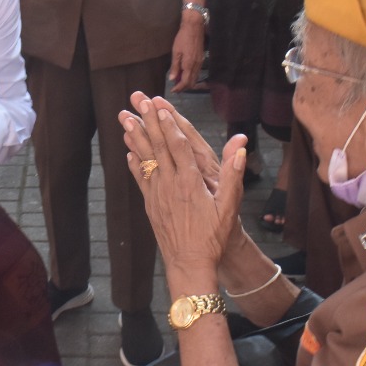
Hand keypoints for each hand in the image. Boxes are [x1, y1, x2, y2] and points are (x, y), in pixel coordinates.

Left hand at [125, 94, 244, 282]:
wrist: (190, 264)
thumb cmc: (213, 237)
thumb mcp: (229, 207)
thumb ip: (232, 175)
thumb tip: (240, 147)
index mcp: (190, 181)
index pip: (178, 145)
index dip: (169, 123)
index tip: (160, 105)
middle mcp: (170, 184)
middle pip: (158, 146)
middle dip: (148, 121)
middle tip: (138, 101)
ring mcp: (157, 194)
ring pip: (145, 159)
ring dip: (135, 137)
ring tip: (125, 118)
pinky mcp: (150, 205)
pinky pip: (140, 179)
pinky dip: (134, 163)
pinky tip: (128, 151)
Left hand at [169, 13, 204, 91]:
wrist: (194, 27)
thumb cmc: (183, 38)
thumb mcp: (176, 52)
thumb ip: (175, 66)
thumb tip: (172, 79)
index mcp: (189, 64)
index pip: (185, 82)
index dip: (179, 88)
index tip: (173, 90)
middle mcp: (196, 66)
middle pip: (191, 82)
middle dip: (183, 87)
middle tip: (175, 88)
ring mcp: (200, 63)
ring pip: (195, 78)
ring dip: (187, 82)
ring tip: (178, 82)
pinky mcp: (201, 60)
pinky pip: (197, 73)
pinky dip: (191, 77)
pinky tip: (185, 74)